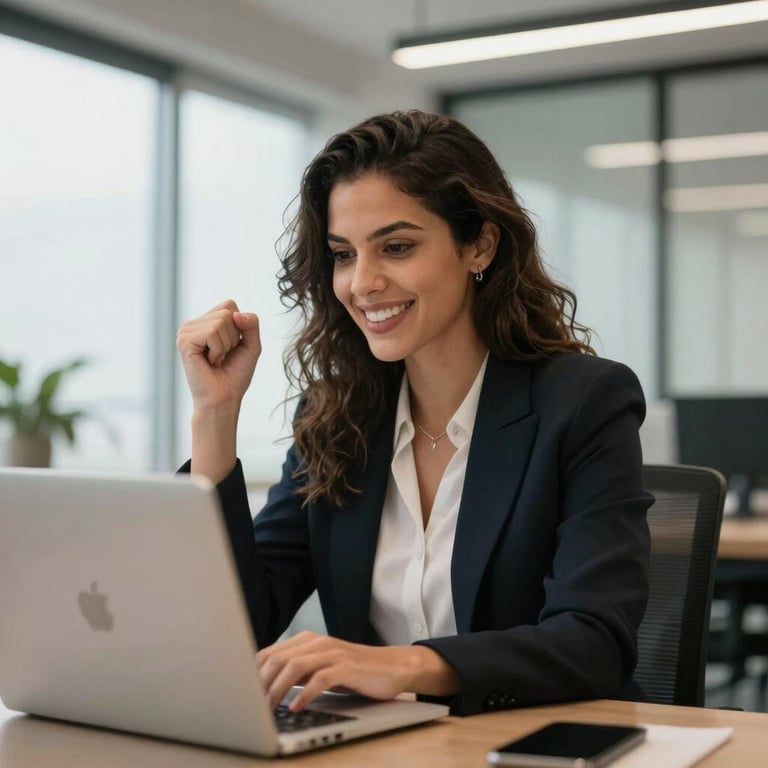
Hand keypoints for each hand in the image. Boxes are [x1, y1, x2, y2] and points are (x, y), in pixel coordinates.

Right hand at [176, 299, 260, 413]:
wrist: (224, 398)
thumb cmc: (235, 374)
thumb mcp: (251, 344)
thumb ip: (251, 324)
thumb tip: (236, 314)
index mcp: (206, 322)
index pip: (230, 305)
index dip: (239, 327)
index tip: (231, 347)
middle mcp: (193, 324)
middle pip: (227, 312)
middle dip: (233, 337)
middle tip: (222, 355)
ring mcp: (186, 331)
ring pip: (221, 321)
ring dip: (225, 345)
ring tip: (215, 359)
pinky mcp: (184, 341)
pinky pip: (212, 332)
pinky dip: (218, 349)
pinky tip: (209, 361)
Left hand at [256, 631, 460, 711]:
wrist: (393, 667)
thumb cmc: (354, 672)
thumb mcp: (320, 669)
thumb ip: (295, 672)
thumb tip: (262, 688)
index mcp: (307, 641)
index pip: (269, 653)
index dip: (251, 675)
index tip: (239, 695)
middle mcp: (317, 642)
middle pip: (277, 659)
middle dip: (259, 684)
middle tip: (249, 707)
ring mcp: (333, 652)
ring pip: (295, 667)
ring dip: (277, 690)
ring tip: (268, 710)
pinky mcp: (347, 666)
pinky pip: (320, 678)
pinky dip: (304, 694)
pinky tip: (296, 708)